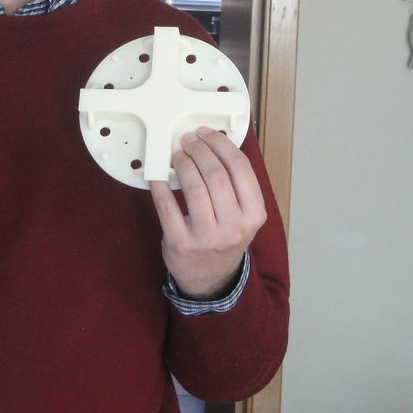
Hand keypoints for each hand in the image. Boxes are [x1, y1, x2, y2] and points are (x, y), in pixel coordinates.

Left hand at [148, 127, 266, 299]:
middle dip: (199, 150)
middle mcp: (234, 227)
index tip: (207, 133)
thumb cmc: (226, 237)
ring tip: (177, 155)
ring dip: (182, 163)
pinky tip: (158, 173)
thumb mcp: (244, 215)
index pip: (240, 169)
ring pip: (193, 187)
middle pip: (216, 175)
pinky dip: (160, 184)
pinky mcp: (180, 242)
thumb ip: (236, 185)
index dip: (221, 145)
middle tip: (188, 141)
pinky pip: (166, 205)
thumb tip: (214, 143)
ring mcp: (207, 237)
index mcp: (254, 215)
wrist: (210, 278)